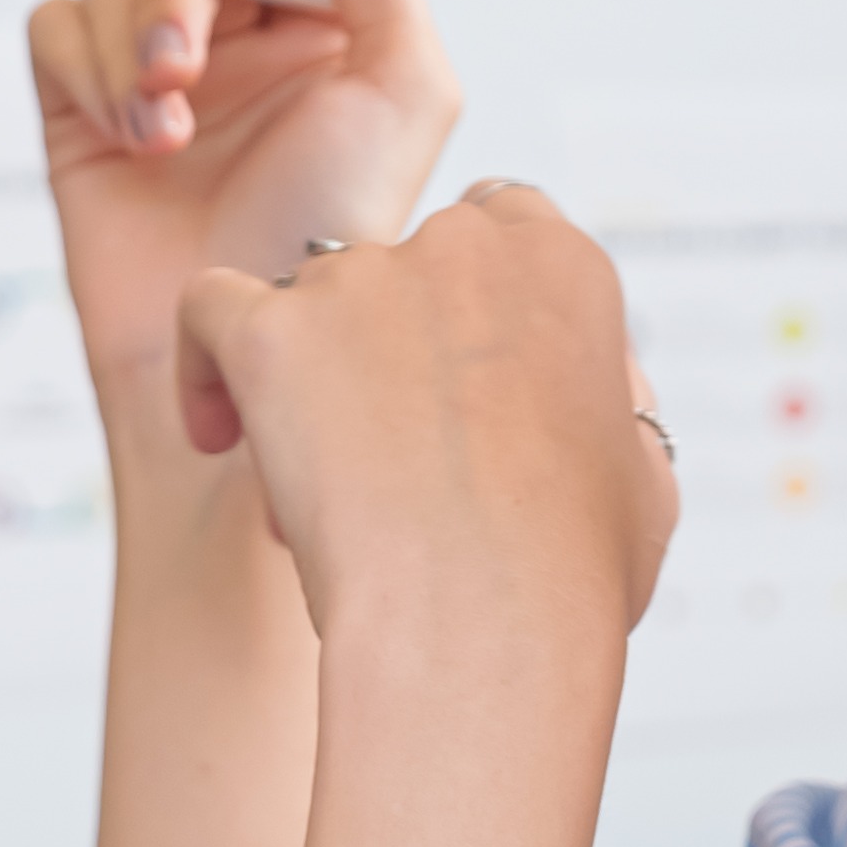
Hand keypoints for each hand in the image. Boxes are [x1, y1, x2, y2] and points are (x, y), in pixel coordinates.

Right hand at [24, 0, 455, 407]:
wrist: (234, 354)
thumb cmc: (329, 237)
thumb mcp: (401, 85)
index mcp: (322, 18)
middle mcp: (241, 35)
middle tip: (187, 63)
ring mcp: (157, 70)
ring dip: (133, 42)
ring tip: (166, 129)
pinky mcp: (82, 109)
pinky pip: (54, 30)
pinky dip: (86, 71)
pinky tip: (134, 141)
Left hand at [170, 181, 676, 653]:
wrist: (482, 623)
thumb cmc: (566, 578)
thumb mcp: (642, 474)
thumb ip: (606, 396)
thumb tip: (584, 382)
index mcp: (562, 266)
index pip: (498, 222)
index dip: (468, 298)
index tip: (459, 375)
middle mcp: (461, 247)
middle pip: (399, 262)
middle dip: (389, 341)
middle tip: (393, 450)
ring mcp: (360, 280)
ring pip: (310, 297)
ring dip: (311, 374)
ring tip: (324, 493)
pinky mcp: (270, 330)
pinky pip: (210, 308)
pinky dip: (204, 365)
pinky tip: (219, 434)